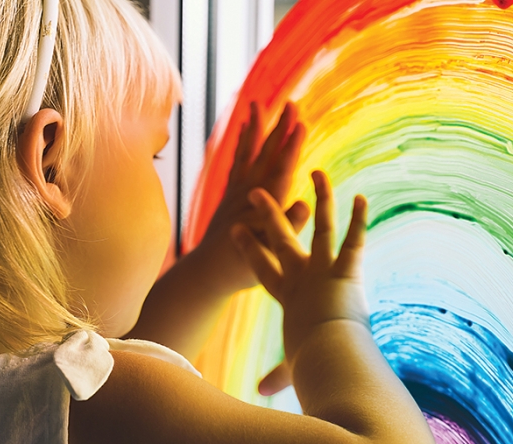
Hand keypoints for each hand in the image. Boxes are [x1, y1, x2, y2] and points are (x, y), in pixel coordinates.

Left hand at [191, 102, 309, 295]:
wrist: (207, 271)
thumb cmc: (241, 266)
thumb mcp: (271, 251)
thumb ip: (288, 226)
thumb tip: (305, 204)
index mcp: (262, 204)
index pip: (281, 169)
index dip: (292, 146)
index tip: (301, 123)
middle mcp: (248, 192)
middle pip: (266, 153)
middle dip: (279, 128)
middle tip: (291, 103)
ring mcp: (236, 191)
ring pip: (247, 152)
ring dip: (255, 128)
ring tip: (257, 104)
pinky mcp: (228, 194)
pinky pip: (236, 161)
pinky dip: (241, 144)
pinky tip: (243, 130)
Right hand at [232, 171, 369, 394]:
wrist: (324, 357)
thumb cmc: (309, 362)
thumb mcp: (292, 368)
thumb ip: (278, 376)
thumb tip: (262, 393)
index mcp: (286, 296)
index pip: (261, 267)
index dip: (247, 248)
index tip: (234, 229)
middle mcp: (301, 277)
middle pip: (279, 239)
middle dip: (267, 215)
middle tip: (256, 193)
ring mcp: (322, 270)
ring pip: (320, 227)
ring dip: (321, 199)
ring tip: (319, 173)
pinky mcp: (345, 270)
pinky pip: (354, 239)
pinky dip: (360, 219)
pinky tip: (362, 198)